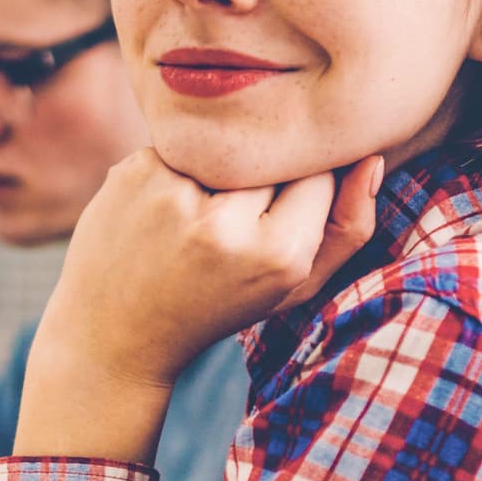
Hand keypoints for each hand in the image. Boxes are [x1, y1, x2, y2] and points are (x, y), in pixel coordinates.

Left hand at [17, 150, 381, 459]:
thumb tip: (370, 158)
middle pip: (273, 156)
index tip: (275, 213)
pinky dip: (176, 169)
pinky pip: (180, 146)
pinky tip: (158, 211)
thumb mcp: (291, 289)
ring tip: (191, 218)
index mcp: (276, 255)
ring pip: (226, 145)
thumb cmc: (213, 308)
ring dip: (218, 169)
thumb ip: (347, 229)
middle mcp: (223, 223)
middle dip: (261, 177)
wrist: (111, 335)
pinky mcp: (132, 172)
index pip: (320, 174)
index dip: (302, 187)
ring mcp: (172, 193)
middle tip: (225, 221)